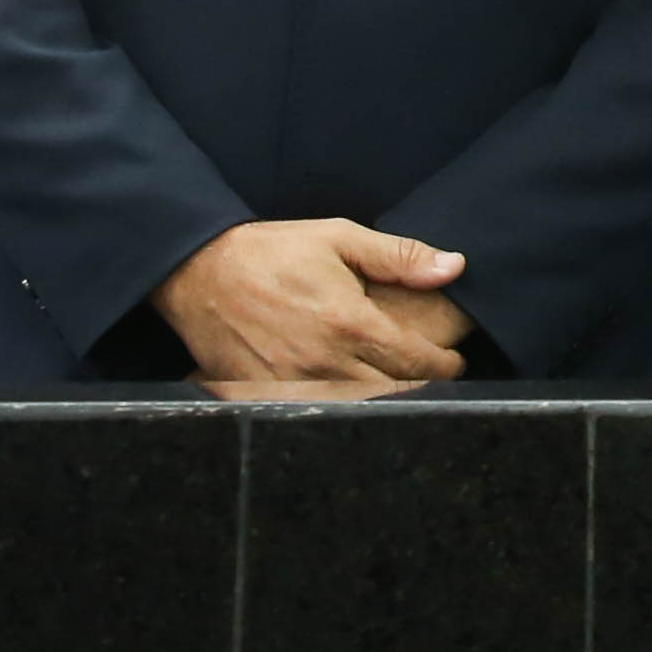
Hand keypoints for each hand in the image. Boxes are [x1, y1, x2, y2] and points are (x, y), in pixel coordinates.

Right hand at [151, 218, 473, 397]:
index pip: (416, 362)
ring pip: (356, 407)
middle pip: (392, 392)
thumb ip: (398, 256)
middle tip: (430, 376)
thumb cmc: (271, 251)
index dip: (444, 366)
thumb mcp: (339, 238)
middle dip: (419, 386)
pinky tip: (344, 393)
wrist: (197, 270)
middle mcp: (324, 361)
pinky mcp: (262, 395)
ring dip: (381, 400)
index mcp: (350, 324)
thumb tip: (453, 267)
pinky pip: (310, 413)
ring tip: (394, 385)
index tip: (452, 362)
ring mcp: (292, 384)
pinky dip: (334, 407)